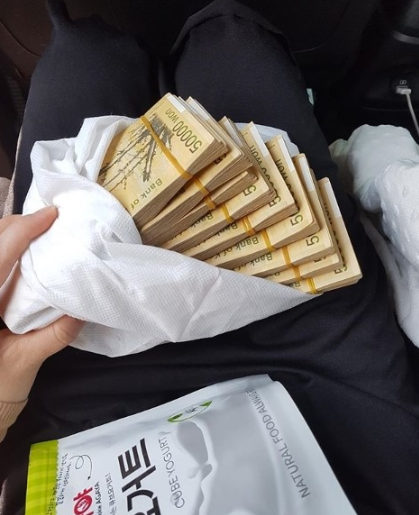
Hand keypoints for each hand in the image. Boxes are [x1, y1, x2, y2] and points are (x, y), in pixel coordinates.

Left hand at [0, 207, 83, 402]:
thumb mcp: (25, 361)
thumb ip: (55, 334)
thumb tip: (85, 306)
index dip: (24, 229)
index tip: (51, 215)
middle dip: (18, 223)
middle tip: (50, 219)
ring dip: (11, 231)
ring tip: (41, 228)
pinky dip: (7, 246)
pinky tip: (26, 248)